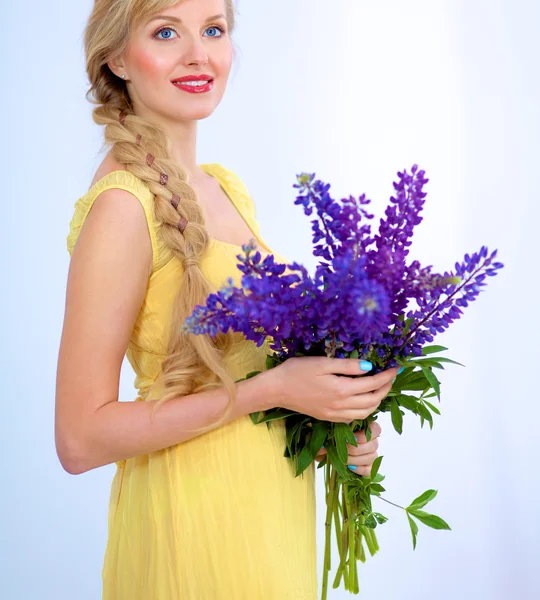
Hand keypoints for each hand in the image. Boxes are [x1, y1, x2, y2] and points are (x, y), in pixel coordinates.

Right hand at [266, 356, 398, 422]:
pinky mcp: (328, 418)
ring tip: (381, 387)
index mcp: (342, 390)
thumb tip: (370, 367)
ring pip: (366, 412)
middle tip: (391, 376)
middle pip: (373, 401)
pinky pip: (354, 418)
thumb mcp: (322, 362)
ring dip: (377, 401)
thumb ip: (348, 366)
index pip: (373, 384)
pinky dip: (365, 410)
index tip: (397, 367)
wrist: (276, 390)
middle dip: (386, 388)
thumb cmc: (296, 371)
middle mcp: (341, 406)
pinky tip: (363, 400)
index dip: (388, 376)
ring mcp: (335, 414)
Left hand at [314, 421, 381, 475]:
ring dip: (356, 459)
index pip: (376, 429)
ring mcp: (370, 454)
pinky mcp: (368, 467)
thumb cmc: (329, 438)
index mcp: (364, 428)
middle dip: (356, 449)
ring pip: (372, 457)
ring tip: (343, 460)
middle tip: (343, 450)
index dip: (365, 435)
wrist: (327, 450)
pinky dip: (360, 469)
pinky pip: (370, 470)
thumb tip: (322, 446)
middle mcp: (370, 441)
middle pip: (374, 445)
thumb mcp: (327, 433)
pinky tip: (350, 467)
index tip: (353, 439)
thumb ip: (326, 435)